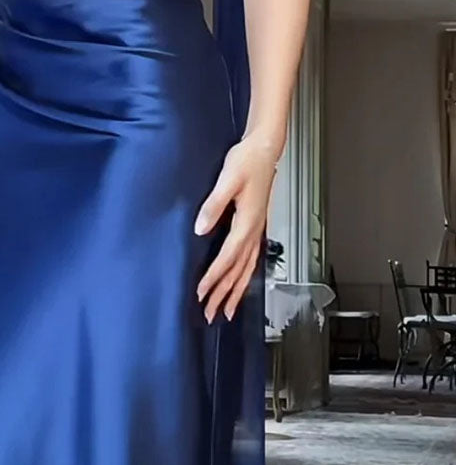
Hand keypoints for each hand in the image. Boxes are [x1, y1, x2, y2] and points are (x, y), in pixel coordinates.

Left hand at [194, 132, 277, 323]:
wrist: (265, 149)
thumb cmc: (247, 161)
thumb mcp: (227, 180)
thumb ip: (213, 205)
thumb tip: (201, 228)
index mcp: (247, 223)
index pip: (227, 258)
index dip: (214, 278)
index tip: (201, 293)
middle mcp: (254, 232)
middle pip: (238, 272)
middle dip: (225, 295)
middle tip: (211, 315)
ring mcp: (257, 231)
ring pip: (247, 270)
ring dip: (236, 292)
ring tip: (227, 311)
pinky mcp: (255, 227)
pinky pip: (251, 260)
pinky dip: (245, 278)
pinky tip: (240, 285)